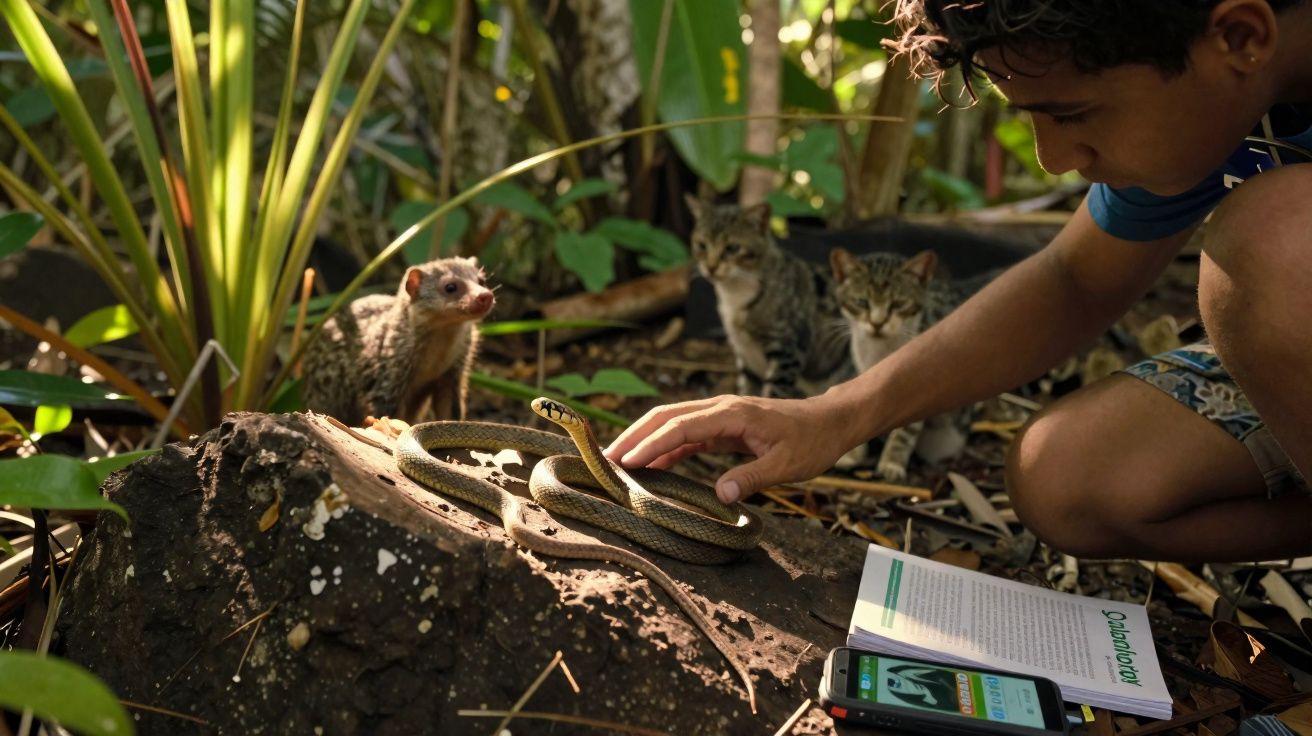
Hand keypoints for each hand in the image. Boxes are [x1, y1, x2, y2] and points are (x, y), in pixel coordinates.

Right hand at [604, 393, 859, 503]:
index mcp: (732, 414)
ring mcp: (720, 416)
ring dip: (645, 440)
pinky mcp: (723, 427)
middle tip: (607, 459)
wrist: (830, 421)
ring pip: (672, 423)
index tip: (627, 460)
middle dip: (634, 436)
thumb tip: (720, 496)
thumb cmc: (812, 441)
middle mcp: (720, 409)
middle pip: (666, 417)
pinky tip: (651, 467)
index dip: (651, 443)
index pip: (681, 426)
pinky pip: (686, 435)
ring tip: (618, 463)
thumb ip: (752, 477)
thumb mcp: (787, 464)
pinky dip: (665, 449)